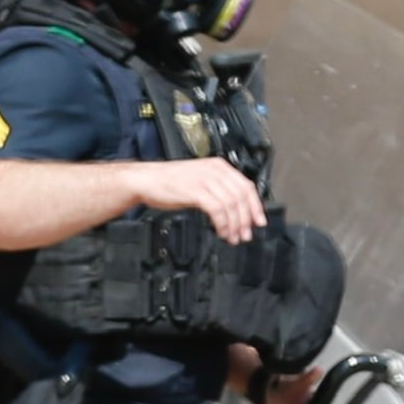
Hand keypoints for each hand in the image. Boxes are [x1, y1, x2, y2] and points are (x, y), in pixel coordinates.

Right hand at [131, 156, 265, 244]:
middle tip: (245, 234)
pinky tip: (220, 231)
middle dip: (246, 219)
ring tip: (232, 237)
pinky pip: (217, 209)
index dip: (255, 206)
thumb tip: (232, 207)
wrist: (145, 180)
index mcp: (219, 166)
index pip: (246, 186)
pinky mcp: (195, 191)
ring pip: (231, 204)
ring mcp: (205, 181)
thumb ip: (216, 188)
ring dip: (234, 224)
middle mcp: (215, 171)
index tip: (258, 221)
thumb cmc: (167, 182)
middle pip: (241, 197)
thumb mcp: (198, 179)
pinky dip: (222, 223)